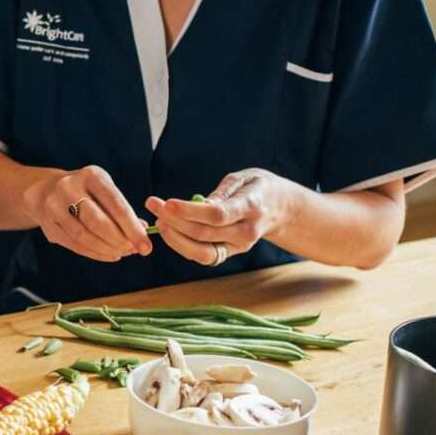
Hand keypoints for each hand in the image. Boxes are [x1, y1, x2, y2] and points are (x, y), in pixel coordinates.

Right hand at [21, 165, 153, 261]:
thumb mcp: (104, 189)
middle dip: (120, 240)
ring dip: (107, 249)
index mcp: (91, 176)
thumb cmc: (85, 191)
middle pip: (97, 222)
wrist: (45, 189)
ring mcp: (54, 206)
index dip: (132, 228)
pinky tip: (109, 254)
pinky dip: (95, 253)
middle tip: (134, 251)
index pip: (115, 204)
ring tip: (122, 253)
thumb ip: (122, 209)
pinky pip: (74, 244)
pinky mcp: (48, 225)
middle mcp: (69, 188)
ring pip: (84, 236)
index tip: (146, 245)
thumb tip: (142, 231)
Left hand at [146, 169, 301, 266]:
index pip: (217, 215)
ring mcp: (239, 246)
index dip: (190, 212)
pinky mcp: (231, 253)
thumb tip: (197, 204)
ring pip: (202, 251)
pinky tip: (170, 230)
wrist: (281, 208)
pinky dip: (183, 246)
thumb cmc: (258, 188)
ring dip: (175, 238)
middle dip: (174, 221)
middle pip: (204, 234)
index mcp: (252, 207)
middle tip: (154, 205)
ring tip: (158, 220)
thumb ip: (222, 192)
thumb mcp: (244, 178)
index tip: (167, 203)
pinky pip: (204, 256)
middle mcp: (246, 231)